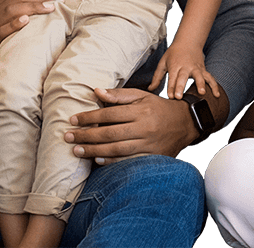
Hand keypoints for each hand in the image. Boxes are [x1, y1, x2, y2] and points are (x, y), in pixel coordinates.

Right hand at [0, 0, 62, 112]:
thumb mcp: (15, 23)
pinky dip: (14, 24)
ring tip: (49, 7)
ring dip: (32, 7)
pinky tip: (26, 20)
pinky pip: (1, 30)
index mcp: (0, 5)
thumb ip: (26, 12)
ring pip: (11, 10)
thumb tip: (51, 3)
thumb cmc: (6, 41)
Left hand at [64, 88, 198, 164]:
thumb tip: (96, 91)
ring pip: (117, 149)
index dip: (89, 117)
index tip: (73, 120)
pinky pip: (129, 161)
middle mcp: (144, 127)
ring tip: (77, 151)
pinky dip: (113, 162)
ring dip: (94, 151)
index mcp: (140, 110)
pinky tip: (98, 161)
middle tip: (68, 137)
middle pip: (110, 133)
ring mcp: (148, 144)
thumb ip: (118, 95)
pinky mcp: (152, 157)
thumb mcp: (141, 96)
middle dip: (86, 136)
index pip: (109, 114)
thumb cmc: (159, 108)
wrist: (186, 123)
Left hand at [148, 41, 220, 98]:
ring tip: (202, 93)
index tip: (171, 96)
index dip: (171, 87)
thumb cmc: (174, 54)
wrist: (188, 42)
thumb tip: (150, 89)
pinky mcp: (203, 70)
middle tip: (180, 97)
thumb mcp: (163, 62)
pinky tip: (216, 95)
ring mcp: (196, 69)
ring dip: (200, 84)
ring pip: (199, 76)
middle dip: (181, 86)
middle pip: (183, 77)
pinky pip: (210, 78)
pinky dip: (214, 86)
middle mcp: (186, 67)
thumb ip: (157, 76)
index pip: (172, 78)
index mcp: (175, 65)